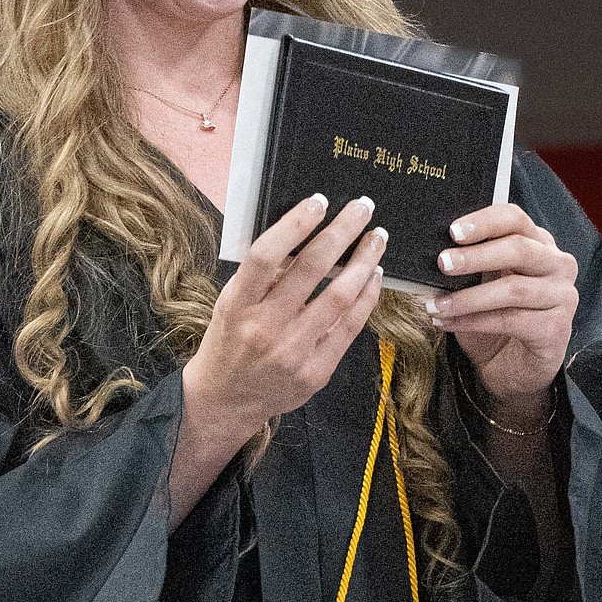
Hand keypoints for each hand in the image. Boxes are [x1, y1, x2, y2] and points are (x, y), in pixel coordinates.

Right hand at [183, 192, 385, 451]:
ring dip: (364, 261)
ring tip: (377, 239)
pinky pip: (350, 327)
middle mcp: (264, 328)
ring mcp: (293, 353)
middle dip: (342, 232)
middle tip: (363, 208)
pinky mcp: (317, 372)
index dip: (295, 224)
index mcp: (237, 305)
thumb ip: (263, 275)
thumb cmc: (229, 341)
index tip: (319, 202)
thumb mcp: (231, 302)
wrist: (225, 400)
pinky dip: (367, 297)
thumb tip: (304, 233)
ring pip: (340, 297)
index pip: (266, 256)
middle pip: (311, 269)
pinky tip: (374, 276)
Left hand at [426, 204, 577, 415]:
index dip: (484, 222)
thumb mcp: (480, 284)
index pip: (515, 218)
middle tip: (443, 264)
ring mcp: (563, 296)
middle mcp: (558, 264)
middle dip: (476, 256)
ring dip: (468, 297)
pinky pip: (511, 321)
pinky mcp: (558, 328)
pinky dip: (474, 322)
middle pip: (519, 249)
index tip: (453, 231)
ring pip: (513, 289)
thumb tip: (433, 256)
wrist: (513, 368)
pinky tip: (448, 323)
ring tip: (436, 304)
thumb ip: (468, 265)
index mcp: (538, 243)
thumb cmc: (496, 319)